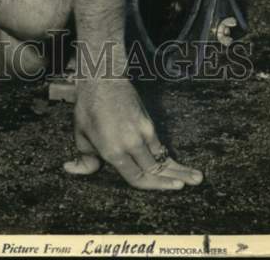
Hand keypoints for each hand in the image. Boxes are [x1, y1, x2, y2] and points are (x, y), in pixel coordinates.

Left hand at [64, 76, 202, 190]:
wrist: (102, 79)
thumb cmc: (88, 107)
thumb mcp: (80, 134)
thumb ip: (84, 158)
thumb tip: (72, 170)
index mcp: (112, 151)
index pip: (137, 178)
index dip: (153, 187)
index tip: (169, 189)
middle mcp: (130, 145)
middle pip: (154, 171)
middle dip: (171, 182)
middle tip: (186, 187)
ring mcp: (142, 133)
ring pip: (161, 158)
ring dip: (179, 169)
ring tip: (197, 177)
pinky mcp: (148, 122)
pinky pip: (159, 144)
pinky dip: (167, 155)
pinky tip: (177, 162)